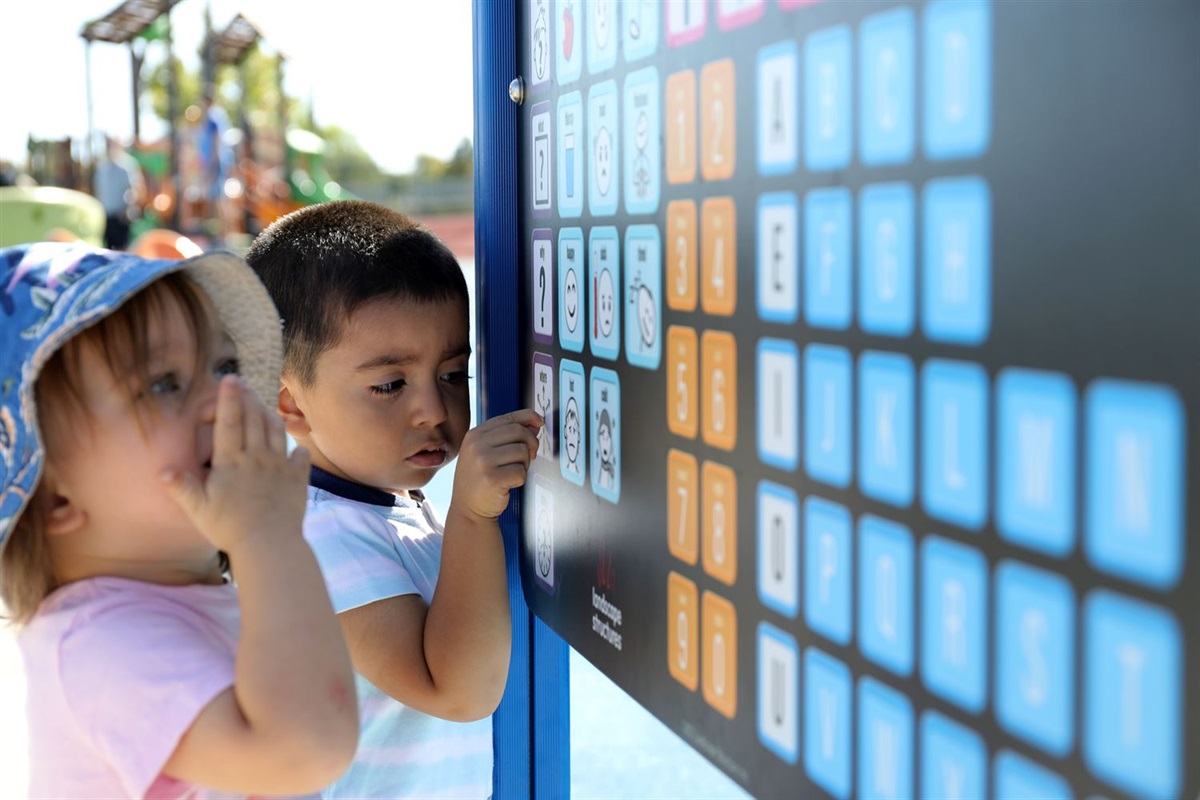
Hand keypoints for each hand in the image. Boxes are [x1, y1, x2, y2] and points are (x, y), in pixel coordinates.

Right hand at [162, 375, 310, 551]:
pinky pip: (300, 455)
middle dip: (248, 398)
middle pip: (254, 419)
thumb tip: (162, 469)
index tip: (230, 378)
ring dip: (269, 415)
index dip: (229, 398)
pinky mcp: (298, 478)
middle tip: (243, 384)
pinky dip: (296, 447)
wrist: (270, 545)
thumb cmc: (229, 529)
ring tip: (262, 407)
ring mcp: (280, 466)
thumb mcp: (199, 509)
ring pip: (276, 430)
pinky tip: (294, 447)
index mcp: (232, 461)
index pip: (229, 422)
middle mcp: (257, 457)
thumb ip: (183, 487)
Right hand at [450, 408, 541, 522]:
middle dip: (531, 443)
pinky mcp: (492, 479)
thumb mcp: (485, 452)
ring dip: (524, 464)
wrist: (468, 509)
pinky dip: (520, 478)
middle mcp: (476, 445)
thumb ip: (507, 436)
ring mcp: (482, 461)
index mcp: (475, 435)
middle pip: (518, 432)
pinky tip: (509, 483)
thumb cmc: (480, 480)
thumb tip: (534, 424)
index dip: (528, 417)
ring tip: (512, 472)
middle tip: (529, 456)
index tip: (539, 422)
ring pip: (522, 451)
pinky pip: (521, 471)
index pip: (508, 418)